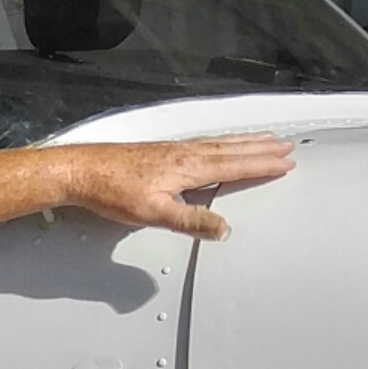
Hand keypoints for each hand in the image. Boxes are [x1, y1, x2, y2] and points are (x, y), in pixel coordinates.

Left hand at [53, 133, 296, 237]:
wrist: (81, 171)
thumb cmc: (111, 190)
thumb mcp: (153, 213)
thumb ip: (189, 221)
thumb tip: (222, 228)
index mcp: (188, 167)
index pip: (234, 166)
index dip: (262, 165)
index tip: (285, 162)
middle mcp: (184, 153)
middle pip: (232, 149)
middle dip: (261, 149)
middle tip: (286, 145)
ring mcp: (173, 150)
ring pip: (218, 143)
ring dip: (244, 142)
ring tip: (264, 139)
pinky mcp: (161, 151)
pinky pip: (203, 142)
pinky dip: (221, 141)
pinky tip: (219, 144)